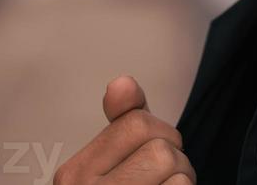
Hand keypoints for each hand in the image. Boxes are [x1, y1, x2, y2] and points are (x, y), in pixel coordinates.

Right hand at [53, 74, 195, 183]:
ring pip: (172, 166)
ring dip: (182, 179)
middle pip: (158, 146)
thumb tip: (120, 82)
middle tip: (165, 179)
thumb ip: (122, 124)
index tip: (154, 157)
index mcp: (74, 173)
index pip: (135, 124)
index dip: (159, 136)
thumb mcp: (111, 169)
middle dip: (174, 158)